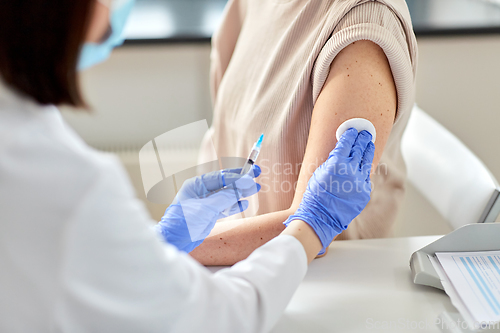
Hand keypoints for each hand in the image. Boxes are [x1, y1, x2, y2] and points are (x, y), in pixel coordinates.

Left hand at [154, 165, 260, 252]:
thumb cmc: (184, 222)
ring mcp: (205, 203)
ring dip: (240, 193)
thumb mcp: (206, 208)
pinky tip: (244, 203)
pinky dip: (234, 205)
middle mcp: (201, 192)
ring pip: (226, 195)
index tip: (250, 174)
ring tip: (255, 189)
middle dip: (240, 181)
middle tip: (256, 175)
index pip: (220, 177)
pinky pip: (224, 207)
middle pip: (225, 184)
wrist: (174, 241)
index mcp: (196, 185)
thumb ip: (224, 197)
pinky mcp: (208, 215)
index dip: (236, 175)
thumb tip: (241, 187)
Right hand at [284, 129, 374, 253]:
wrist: (320, 217)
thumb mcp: (319, 172)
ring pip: (367, 162)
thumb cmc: (314, 195)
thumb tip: (341, 151)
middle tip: (365, 133)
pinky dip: (365, 170)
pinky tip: (365, 165)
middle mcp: (351, 170)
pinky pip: (366, 177)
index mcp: (337, 163)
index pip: (347, 143)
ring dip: (368, 151)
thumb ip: (333, 160)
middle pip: (360, 149)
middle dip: (362, 139)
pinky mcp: (364, 192)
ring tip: (369, 144)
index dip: (351, 135)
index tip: (353, 130)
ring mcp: (360, 182)